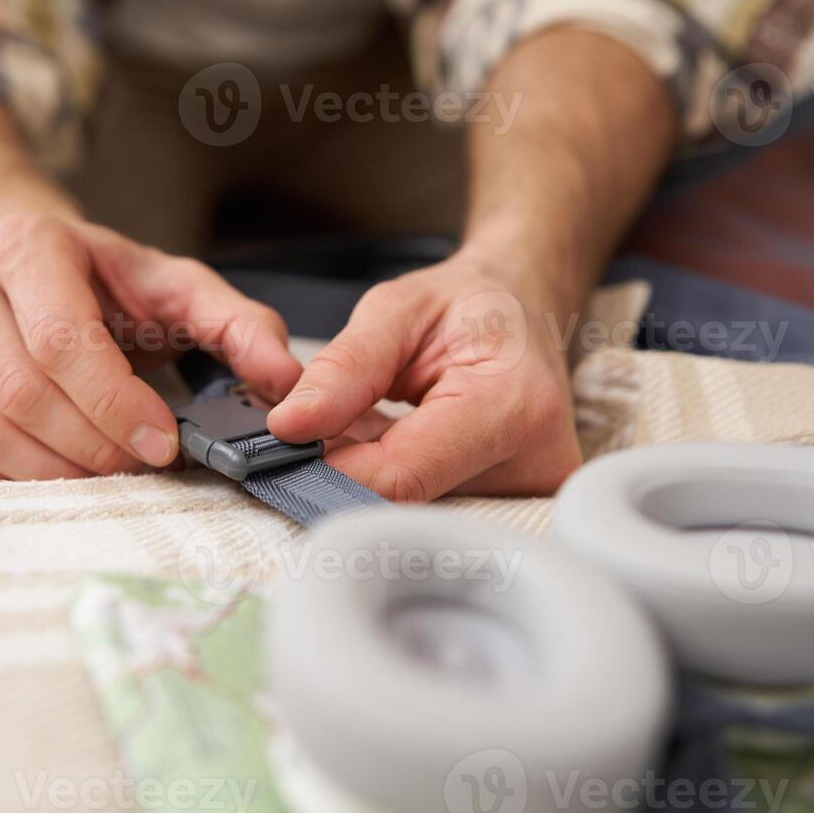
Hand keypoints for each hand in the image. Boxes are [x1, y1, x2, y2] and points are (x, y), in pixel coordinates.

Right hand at [0, 212, 301, 480]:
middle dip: (91, 444)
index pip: (60, 339)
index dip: (113, 403)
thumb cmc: (111, 284)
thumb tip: (285, 382)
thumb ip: (239, 323)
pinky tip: (51, 485)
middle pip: (20, 391)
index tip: (163, 444)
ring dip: (54, 472)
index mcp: (27, 246)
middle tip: (141, 468)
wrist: (31, 270)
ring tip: (107, 477)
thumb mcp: (179, 286)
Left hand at [266, 254, 581, 500]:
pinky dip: (393, 477)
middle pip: (405, 500)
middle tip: (313, 429)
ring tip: (358, 424)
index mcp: (510, 406)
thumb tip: (289, 425)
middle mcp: (533, 463)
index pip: (399, 474)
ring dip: (367, 475)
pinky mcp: (518, 504)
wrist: (527, 309)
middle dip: (344, 472)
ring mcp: (530, 492)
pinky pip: (432, 504)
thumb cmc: (468, 303)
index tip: (280, 450)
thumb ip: (345, 366)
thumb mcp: (398, 309)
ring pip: (413, 508)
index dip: (328, 471)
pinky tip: (382, 442)